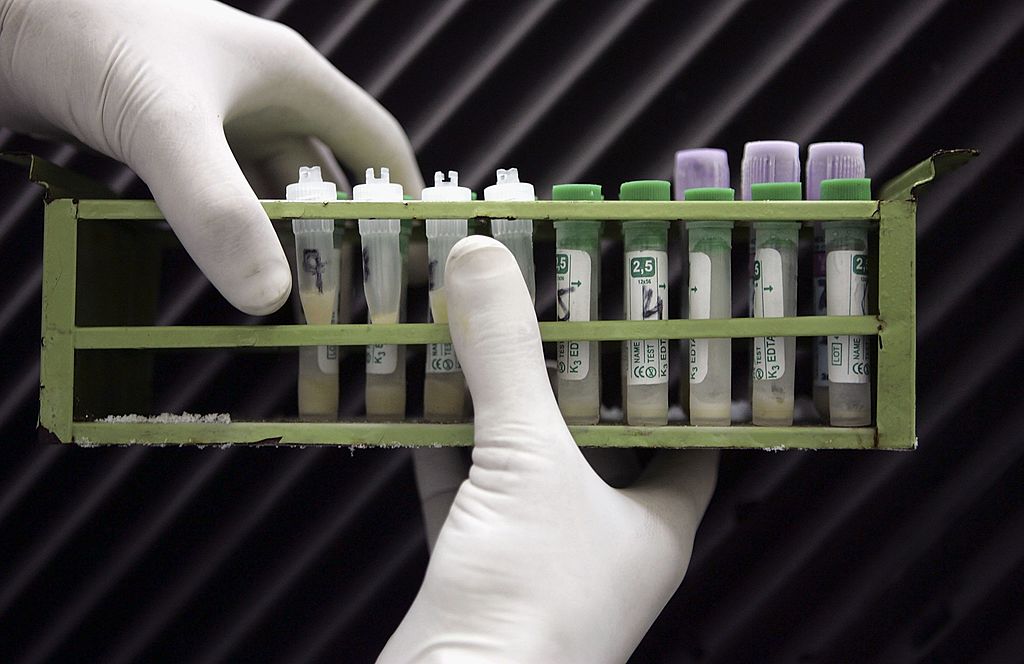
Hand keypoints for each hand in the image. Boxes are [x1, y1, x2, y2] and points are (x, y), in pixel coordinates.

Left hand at [0, 0, 421, 313]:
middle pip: (325, 178)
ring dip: (282, 243)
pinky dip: (231, 235)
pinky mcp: (164, 139)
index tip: (420, 259)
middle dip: (342, 238)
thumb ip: (217, 208)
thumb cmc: (88, 31)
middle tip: (356, 301)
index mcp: (288, 78)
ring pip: (268, 193)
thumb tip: (269, 299)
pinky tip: (230, 270)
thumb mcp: (166, 123)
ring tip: (299, 302)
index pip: (375, 143)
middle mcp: (257, 98)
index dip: (405, 200)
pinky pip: (217, 198)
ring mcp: (210, 120)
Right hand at [380, 237, 718, 662]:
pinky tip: (423, 392)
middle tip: (552, 299)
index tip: (657, 316)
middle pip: (597, 437)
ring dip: (498, 401)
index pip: (692, 435)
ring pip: (523, 460)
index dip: (679, 377)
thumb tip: (483, 255)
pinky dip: (444, 442)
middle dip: (570, 372)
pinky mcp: (476, 569)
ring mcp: (538, 555)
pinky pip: (464, 488)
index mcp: (657, 521)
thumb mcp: (529, 460)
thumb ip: (506, 359)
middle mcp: (605, 538)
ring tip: (483, 327)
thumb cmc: (531, 599)